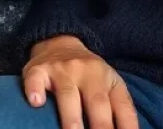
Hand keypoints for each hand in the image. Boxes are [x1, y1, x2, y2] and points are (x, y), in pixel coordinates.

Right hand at [23, 36, 137, 128]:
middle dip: (101, 127)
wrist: (60, 42)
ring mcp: (63, 70)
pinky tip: (36, 103)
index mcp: (110, 80)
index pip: (123, 106)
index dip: (127, 127)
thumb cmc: (89, 76)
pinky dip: (35, 91)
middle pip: (97, 102)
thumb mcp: (109, 87)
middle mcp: (89, 73)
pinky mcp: (38, 70)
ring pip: (68, 94)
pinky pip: (36, 79)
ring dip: (72, 119)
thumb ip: (120, 111)